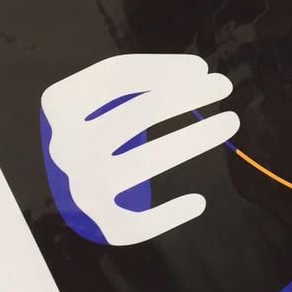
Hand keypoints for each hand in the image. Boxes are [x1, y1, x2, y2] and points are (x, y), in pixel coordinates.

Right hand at [41, 54, 238, 245]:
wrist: (68, 177)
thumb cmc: (97, 122)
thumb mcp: (103, 92)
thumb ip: (143, 77)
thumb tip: (198, 74)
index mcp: (62, 106)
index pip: (114, 78)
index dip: (161, 69)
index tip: (201, 68)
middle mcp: (65, 147)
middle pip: (132, 116)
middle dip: (183, 97)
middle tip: (223, 85)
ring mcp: (80, 186)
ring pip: (142, 163)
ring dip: (192, 140)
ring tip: (229, 121)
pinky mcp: (99, 221)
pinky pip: (137, 223)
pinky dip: (168, 215)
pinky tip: (198, 202)